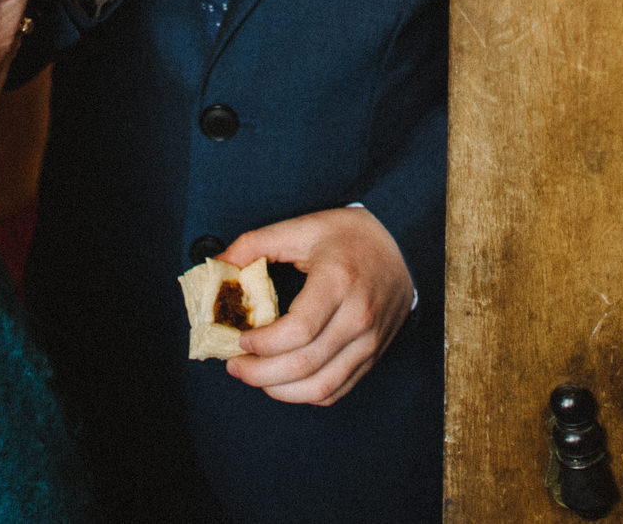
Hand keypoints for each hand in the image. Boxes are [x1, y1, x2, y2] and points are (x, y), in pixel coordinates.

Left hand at [224, 208, 414, 405]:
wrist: (404, 244)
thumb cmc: (351, 236)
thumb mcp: (302, 227)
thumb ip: (255, 244)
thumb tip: (218, 265)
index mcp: (339, 282)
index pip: (299, 331)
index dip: (263, 343)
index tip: (240, 339)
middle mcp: (358, 318)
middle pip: (305, 365)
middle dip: (260, 373)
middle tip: (235, 365)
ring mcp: (369, 342)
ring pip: (320, 388)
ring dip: (280, 390)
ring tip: (255, 376)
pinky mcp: (373, 356)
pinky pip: (337, 390)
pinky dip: (305, 395)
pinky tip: (284, 382)